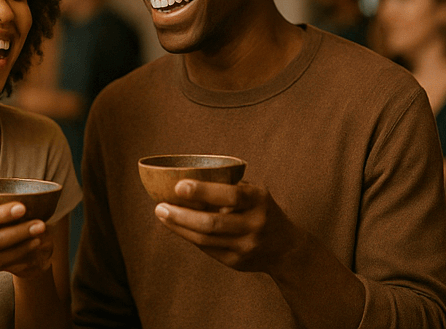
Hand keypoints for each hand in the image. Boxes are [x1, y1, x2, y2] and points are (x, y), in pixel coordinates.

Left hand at [155, 179, 304, 273]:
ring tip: (163, 215)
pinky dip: (190, 237)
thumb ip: (229, 190)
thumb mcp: (255, 195)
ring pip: (205, 239)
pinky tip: (178, 227)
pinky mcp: (236, 262)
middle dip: (182, 215)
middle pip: (212, 223)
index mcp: (259, 200)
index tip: (179, 186)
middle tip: (160, 206)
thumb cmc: (262, 211)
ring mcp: (245, 246)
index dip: (203, 190)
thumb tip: (189, 183)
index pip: (230, 195)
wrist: (285, 248)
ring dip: (180, 227)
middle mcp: (254, 224)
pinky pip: (207, 249)